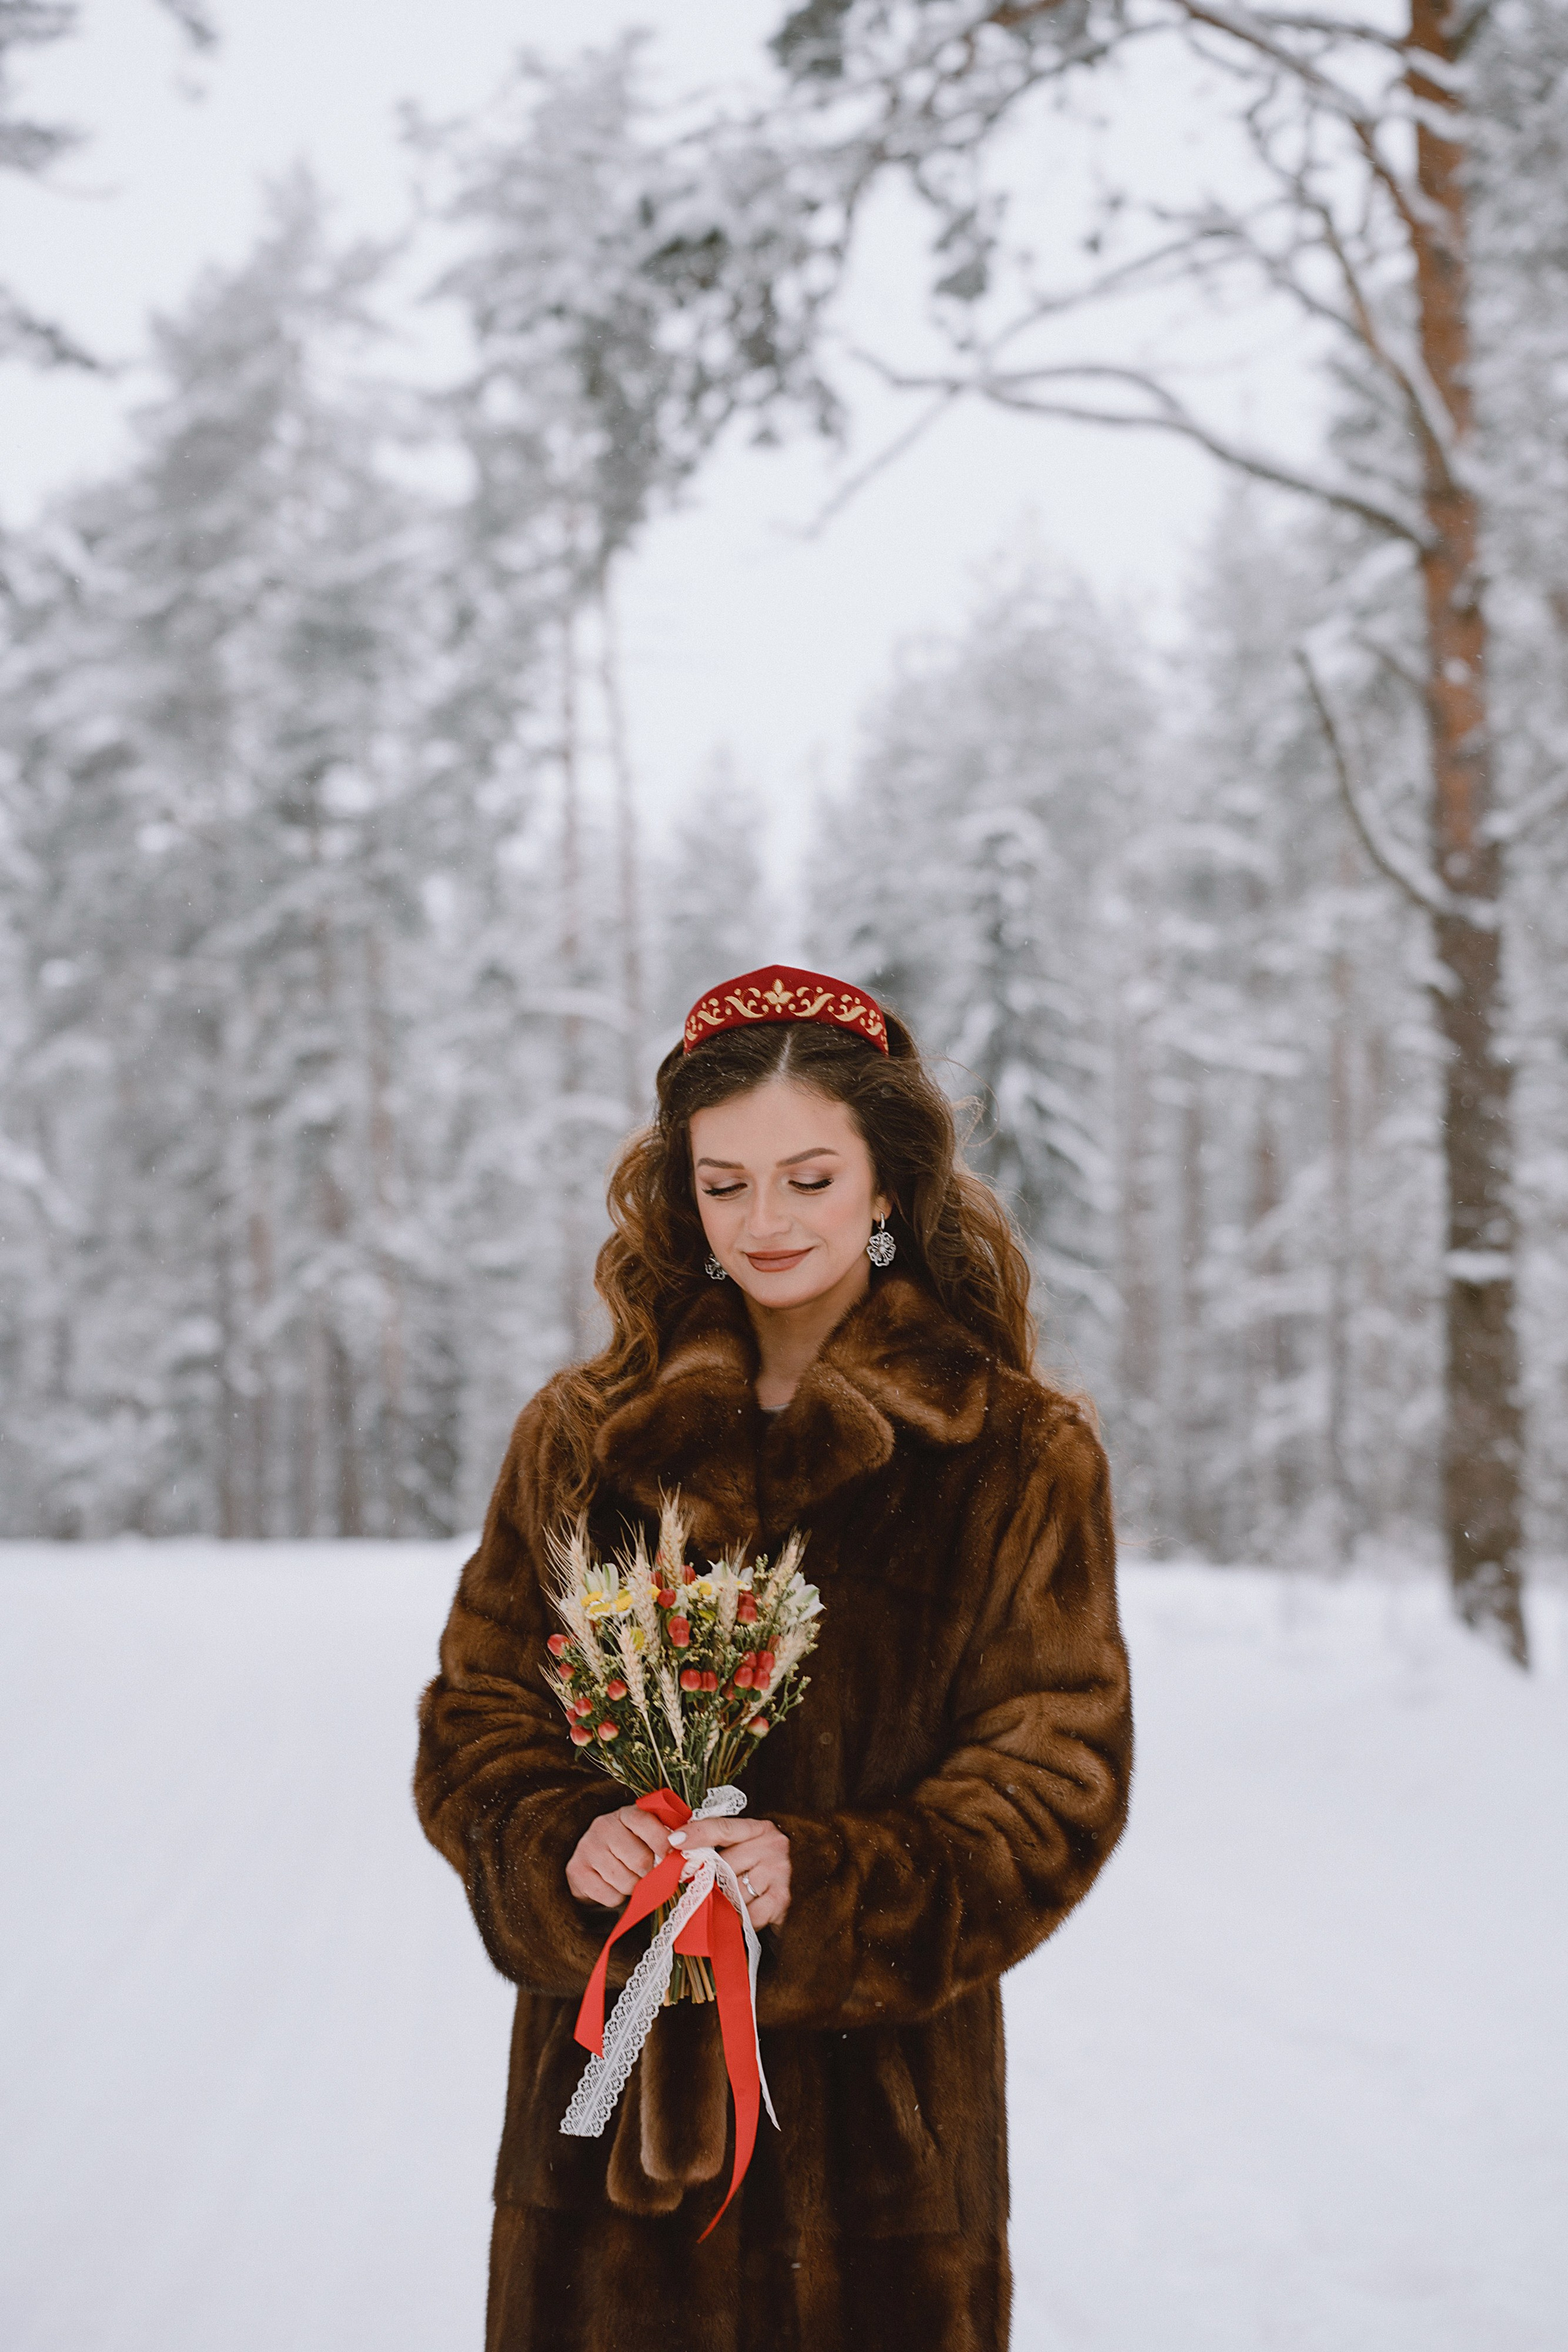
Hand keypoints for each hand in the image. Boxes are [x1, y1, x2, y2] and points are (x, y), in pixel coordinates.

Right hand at [566, 1804, 672, 1908]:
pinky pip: (611, 1896)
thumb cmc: (626, 1849)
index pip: (646, 1822)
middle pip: (641, 1860)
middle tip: (647, 1872)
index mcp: (624, 1814)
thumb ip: (662, 1839)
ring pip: (627, 1882)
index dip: (663, 1842)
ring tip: (628, 1877)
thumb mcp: (643, 1835)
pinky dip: (617, 1897)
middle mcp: (603, 1826)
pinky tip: (612, 1885)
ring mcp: (587, 1848)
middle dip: (649, 1873)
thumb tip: (682, 1851)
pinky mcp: (577, 1871)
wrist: (589, 1863)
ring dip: (633, 1887)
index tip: (673, 1855)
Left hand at [672, 1814, 791, 1930]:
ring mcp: (779, 1872)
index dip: (696, 1834)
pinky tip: (745, 1914)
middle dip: (710, 1880)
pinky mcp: (782, 1899)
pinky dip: (741, 1918)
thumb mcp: (748, 1848)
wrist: (810, 1882)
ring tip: (731, 1901)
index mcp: (759, 1829)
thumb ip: (720, 1847)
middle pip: (723, 1864)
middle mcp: (772, 1846)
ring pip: (732, 1892)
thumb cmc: (768, 1868)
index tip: (674, 1842)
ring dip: (725, 1902)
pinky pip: (747, 1914)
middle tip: (706, 1887)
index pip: (722, 1827)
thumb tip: (679, 1851)